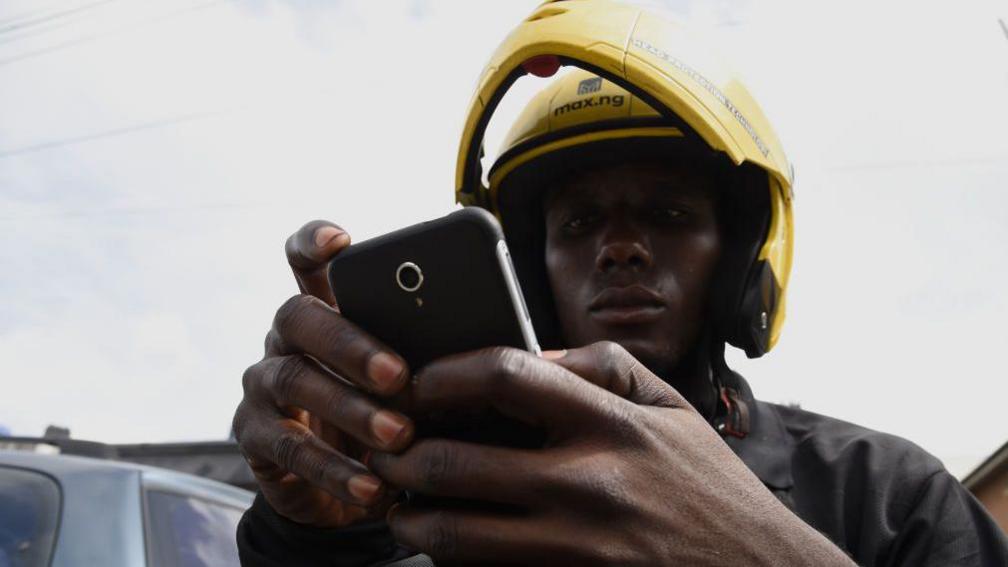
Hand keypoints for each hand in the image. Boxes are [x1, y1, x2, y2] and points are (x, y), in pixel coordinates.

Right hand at [232, 221, 414, 527]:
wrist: (346, 485)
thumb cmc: (391, 411)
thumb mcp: (412, 380)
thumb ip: (430, 353)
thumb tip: (494, 345)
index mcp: (325, 309)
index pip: (304, 259)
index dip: (313, 241)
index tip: (340, 240)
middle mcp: (286, 338)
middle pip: (298, 315)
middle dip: (350, 342)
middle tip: (399, 375)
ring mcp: (263, 384)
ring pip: (293, 380)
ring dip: (350, 409)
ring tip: (399, 435)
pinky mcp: (254, 437)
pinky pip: (288, 448)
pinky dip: (334, 470)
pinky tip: (372, 487)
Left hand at [370, 342, 853, 565]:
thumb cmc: (709, 485)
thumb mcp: (672, 407)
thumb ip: (603, 367)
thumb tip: (529, 351)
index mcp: (612, 423)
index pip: (504, 375)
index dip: (442, 376)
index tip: (417, 383)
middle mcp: (589, 484)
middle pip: (456, 464)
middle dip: (399, 458)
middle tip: (383, 452)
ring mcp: (577, 547)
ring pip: (456, 534)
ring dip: (411, 518)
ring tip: (398, 504)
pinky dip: (454, 560)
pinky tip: (444, 544)